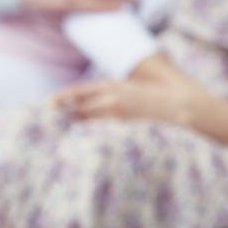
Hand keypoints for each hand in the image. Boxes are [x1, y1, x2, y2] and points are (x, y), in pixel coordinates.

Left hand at [53, 71, 206, 127]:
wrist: (180, 104)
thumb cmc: (152, 96)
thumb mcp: (127, 88)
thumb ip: (106, 94)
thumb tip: (83, 103)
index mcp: (110, 85)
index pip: (78, 91)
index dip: (61, 98)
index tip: (47, 105)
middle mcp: (111, 97)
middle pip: (79, 108)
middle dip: (65, 115)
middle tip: (49, 124)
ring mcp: (119, 114)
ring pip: (89, 122)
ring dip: (77, 127)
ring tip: (62, 135)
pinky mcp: (126, 127)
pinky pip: (103, 133)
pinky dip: (93, 136)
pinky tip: (85, 143)